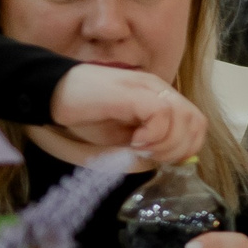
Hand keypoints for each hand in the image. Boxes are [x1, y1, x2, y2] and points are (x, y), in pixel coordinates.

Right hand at [48, 64, 207, 160]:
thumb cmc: (85, 113)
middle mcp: (158, 89)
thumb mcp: (124, 135)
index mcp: (159, 97)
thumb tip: (170, 160)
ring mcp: (146, 88)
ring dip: (166, 144)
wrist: (52, 93)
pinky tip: (133, 142)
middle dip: (178, 149)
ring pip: (184, 118)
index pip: (196, 123)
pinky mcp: (132, 92)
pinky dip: (153, 135)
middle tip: (150, 156)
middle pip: (195, 122)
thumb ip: (150, 142)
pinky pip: (160, 114)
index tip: (160, 159)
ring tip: (140, 149)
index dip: (186, 147)